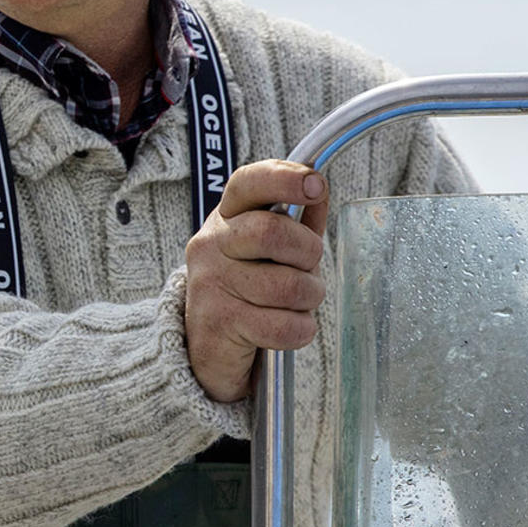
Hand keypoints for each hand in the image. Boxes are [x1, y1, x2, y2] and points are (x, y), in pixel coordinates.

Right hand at [184, 161, 329, 402]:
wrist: (208, 347)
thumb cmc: (248, 289)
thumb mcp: (268, 250)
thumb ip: (296, 220)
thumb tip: (319, 185)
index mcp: (226, 218)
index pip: (248, 183)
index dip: (284, 178)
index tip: (316, 186)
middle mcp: (210, 245)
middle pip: (272, 232)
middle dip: (308, 253)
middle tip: (308, 268)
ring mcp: (210, 284)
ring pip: (287, 286)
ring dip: (308, 299)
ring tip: (296, 303)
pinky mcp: (219, 323)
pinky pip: (284, 326)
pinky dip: (299, 331)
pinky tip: (286, 328)